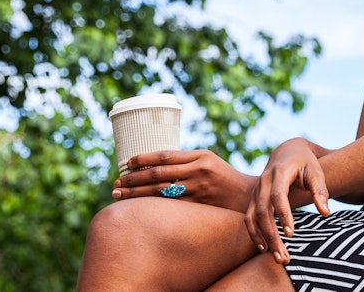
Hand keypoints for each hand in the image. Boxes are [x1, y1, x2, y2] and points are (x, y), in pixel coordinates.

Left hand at [112, 149, 254, 211]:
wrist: (248, 196)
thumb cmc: (224, 177)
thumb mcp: (209, 161)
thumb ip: (186, 162)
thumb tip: (154, 164)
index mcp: (200, 156)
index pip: (164, 155)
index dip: (142, 159)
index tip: (126, 163)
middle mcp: (199, 171)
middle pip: (158, 174)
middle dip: (133, 178)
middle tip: (116, 182)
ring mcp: (199, 190)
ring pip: (159, 192)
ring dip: (135, 193)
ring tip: (118, 194)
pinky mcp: (199, 206)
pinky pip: (169, 206)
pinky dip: (151, 206)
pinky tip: (138, 208)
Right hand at [246, 138, 331, 263]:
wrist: (287, 151)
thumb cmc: (306, 162)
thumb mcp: (316, 171)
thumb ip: (320, 191)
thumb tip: (325, 213)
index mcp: (280, 172)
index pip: (278, 196)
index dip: (283, 215)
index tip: (291, 234)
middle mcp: (264, 182)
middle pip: (263, 211)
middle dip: (272, 235)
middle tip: (282, 256)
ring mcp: (256, 191)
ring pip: (253, 218)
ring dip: (262, 238)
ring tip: (275, 256)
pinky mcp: (253, 199)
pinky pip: (249, 218)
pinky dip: (254, 233)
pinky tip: (264, 247)